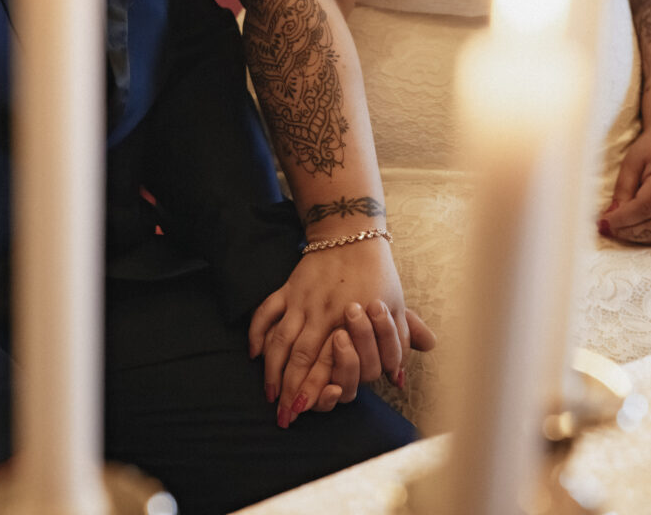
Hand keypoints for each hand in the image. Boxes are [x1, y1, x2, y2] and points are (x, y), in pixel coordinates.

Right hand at [249, 238, 415, 423]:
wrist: (353, 234)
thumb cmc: (378, 274)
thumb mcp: (396, 307)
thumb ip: (397, 344)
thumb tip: (398, 378)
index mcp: (346, 321)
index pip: (327, 363)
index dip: (316, 389)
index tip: (307, 410)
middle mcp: (319, 313)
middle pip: (300, 358)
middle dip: (290, 389)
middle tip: (284, 416)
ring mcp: (300, 300)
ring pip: (280, 339)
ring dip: (272, 368)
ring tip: (269, 394)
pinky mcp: (288, 288)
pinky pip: (267, 310)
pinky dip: (257, 331)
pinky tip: (252, 352)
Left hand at [599, 123, 650, 244]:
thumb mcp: (631, 162)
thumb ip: (623, 189)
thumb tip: (611, 216)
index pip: (645, 207)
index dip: (622, 219)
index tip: (602, 222)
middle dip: (627, 231)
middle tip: (605, 228)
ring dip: (637, 237)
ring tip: (616, 230)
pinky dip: (650, 238)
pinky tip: (633, 231)